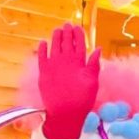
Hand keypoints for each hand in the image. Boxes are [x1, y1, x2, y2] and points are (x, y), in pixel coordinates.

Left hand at [37, 24, 100, 138]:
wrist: (64, 114)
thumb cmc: (82, 99)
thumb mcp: (93, 82)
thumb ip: (94, 64)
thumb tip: (97, 49)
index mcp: (78, 62)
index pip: (78, 43)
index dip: (78, 34)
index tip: (77, 27)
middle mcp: (65, 61)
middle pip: (65, 42)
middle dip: (66, 32)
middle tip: (66, 24)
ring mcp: (52, 66)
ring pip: (53, 46)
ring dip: (55, 37)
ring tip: (57, 30)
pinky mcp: (43, 72)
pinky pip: (41, 56)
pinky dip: (42, 49)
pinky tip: (43, 43)